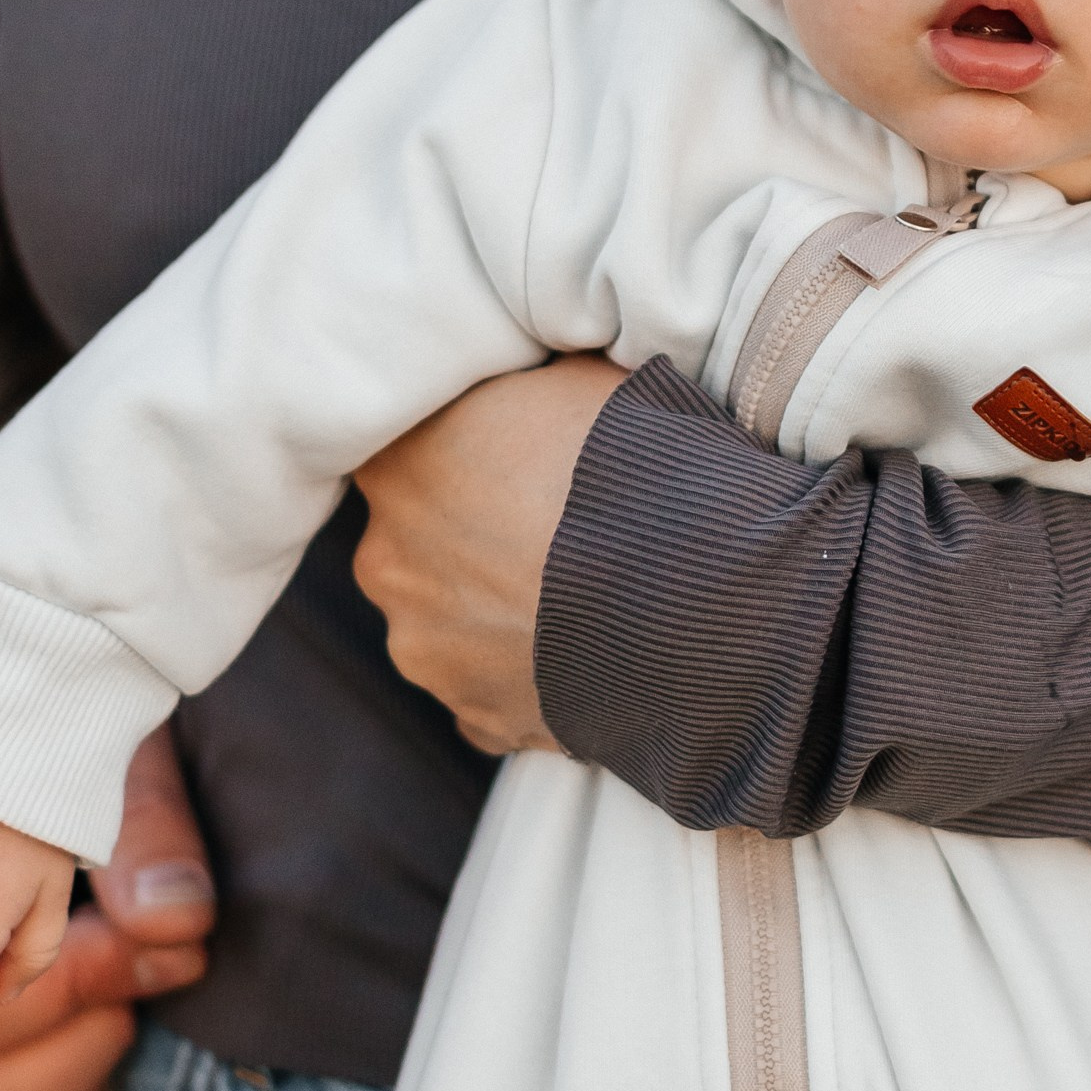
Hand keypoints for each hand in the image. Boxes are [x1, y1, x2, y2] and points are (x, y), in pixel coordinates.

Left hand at [353, 356, 627, 751]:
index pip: (397, 447)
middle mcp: (387, 561)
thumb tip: (530, 371)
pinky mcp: (478, 719)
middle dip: (471, 534)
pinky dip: (528, 674)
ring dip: (497, 608)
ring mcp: (427, 650)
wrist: (704, 599)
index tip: (503, 452)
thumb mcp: (583, 376)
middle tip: (552, 524)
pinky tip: (586, 649)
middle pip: (416, 539)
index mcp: (398, 463)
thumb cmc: (643, 468)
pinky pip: (492, 689)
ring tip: (582, 596)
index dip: (455, 449)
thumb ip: (525, 381)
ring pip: (450, 620)